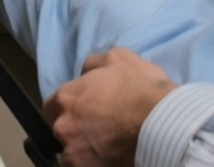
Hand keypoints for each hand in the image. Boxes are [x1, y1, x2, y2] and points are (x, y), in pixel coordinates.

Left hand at [44, 48, 177, 166]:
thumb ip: (92, 65)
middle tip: (99, 125)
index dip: (68, 105)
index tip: (84, 106)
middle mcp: (63, 129)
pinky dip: (94, 163)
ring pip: (72, 154)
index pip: (52, 105)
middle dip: (76, 127)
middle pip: (61, 130)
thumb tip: (85, 74)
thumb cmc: (139, 87)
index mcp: (66, 98)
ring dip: (84, 150)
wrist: (162, 124)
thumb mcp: (116, 57)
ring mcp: (75, 156)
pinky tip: (112, 157)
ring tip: (107, 145)